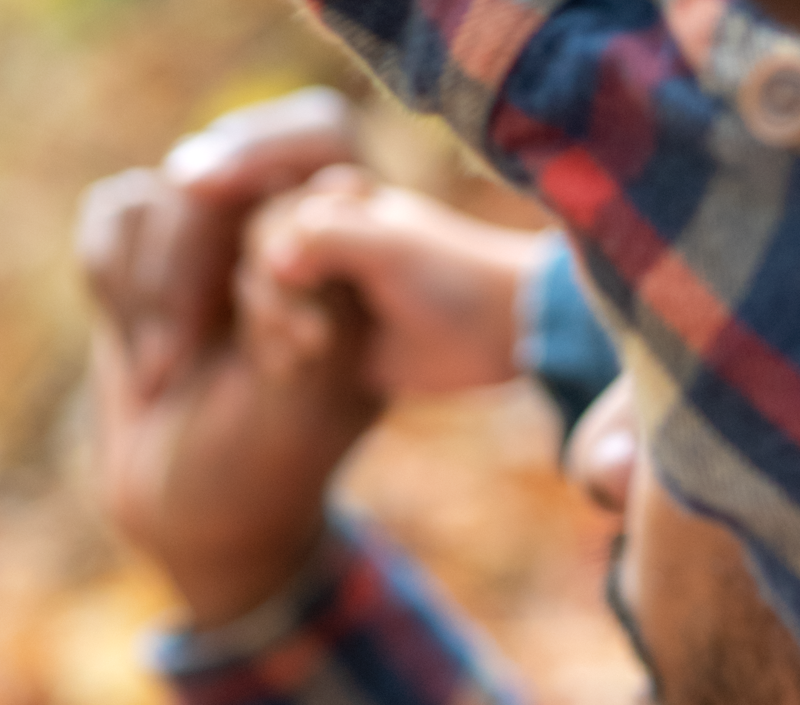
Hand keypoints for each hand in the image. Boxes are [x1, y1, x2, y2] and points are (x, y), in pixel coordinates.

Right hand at [77, 91, 379, 627]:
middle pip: (229, 170)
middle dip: (190, 259)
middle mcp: (286, 236)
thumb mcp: (315, 392)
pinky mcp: (153, 257)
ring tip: (166, 379)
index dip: (268, 169)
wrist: (197, 523)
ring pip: (164, 196)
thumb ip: (321, 292)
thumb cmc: (267, 472)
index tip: (217, 218)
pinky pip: (114, 215)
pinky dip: (114, 285)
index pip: (319, 145)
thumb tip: (319, 196)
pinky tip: (144, 359)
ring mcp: (216, 244)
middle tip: (175, 360)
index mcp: (352, 258)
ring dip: (151, 291)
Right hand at [238, 166, 549, 400]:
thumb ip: (327, 239)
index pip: (267, 217)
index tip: (298, 284)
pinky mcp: (334, 334)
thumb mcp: (389, 248)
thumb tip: (270, 262)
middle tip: (314, 339)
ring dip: (273, 324)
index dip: (273, 254)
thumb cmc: (452, 275)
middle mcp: (324, 236)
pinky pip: (282, 338)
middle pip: (257, 257)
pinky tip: (295, 367)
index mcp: (336, 200)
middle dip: (272, 297)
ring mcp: (327, 285)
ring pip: (264, 296)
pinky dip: (278, 350)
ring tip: (312, 350)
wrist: (500, 329)